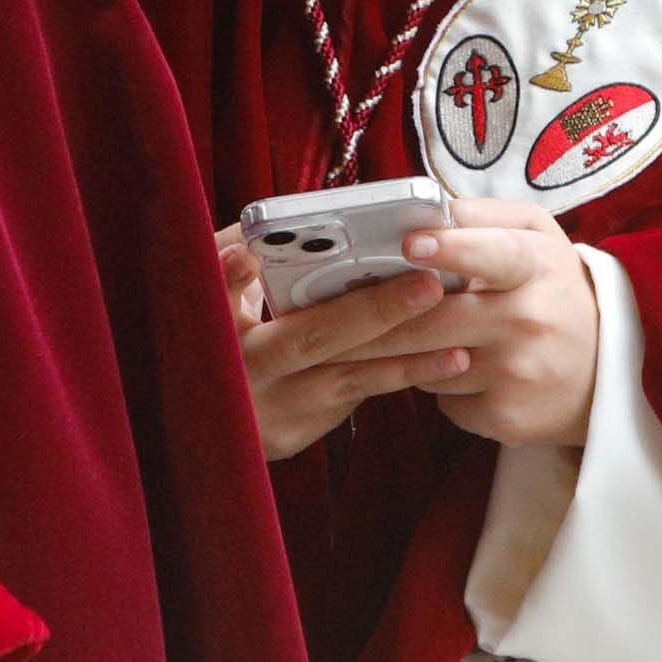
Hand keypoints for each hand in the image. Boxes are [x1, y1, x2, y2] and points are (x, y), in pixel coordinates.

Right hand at [228, 258, 470, 463]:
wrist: (204, 422)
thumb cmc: (215, 334)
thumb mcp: (208, 294)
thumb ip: (233, 253)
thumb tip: (275, 226)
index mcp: (213, 327)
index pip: (217, 295)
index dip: (231, 276)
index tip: (249, 254)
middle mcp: (238, 373)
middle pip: (307, 338)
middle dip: (373, 311)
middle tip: (427, 285)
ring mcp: (267, 411)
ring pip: (344, 382)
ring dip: (405, 362)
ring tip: (457, 345)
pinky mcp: (291, 435)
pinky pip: (349, 401)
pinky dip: (394, 377)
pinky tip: (443, 362)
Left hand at [399, 196, 601, 448]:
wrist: (606, 373)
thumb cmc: (556, 292)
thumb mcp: (536, 237)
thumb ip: (483, 216)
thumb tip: (427, 212)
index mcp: (536, 266)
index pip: (492, 255)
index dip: (450, 249)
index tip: (411, 245)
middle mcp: (530, 320)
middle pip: (436, 318)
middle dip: (385, 315)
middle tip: (352, 308)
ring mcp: (518, 373)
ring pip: (427, 361)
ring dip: (413, 351)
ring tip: (430, 337)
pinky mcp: (505, 417)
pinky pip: (442, 400)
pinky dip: (440, 386)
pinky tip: (463, 373)